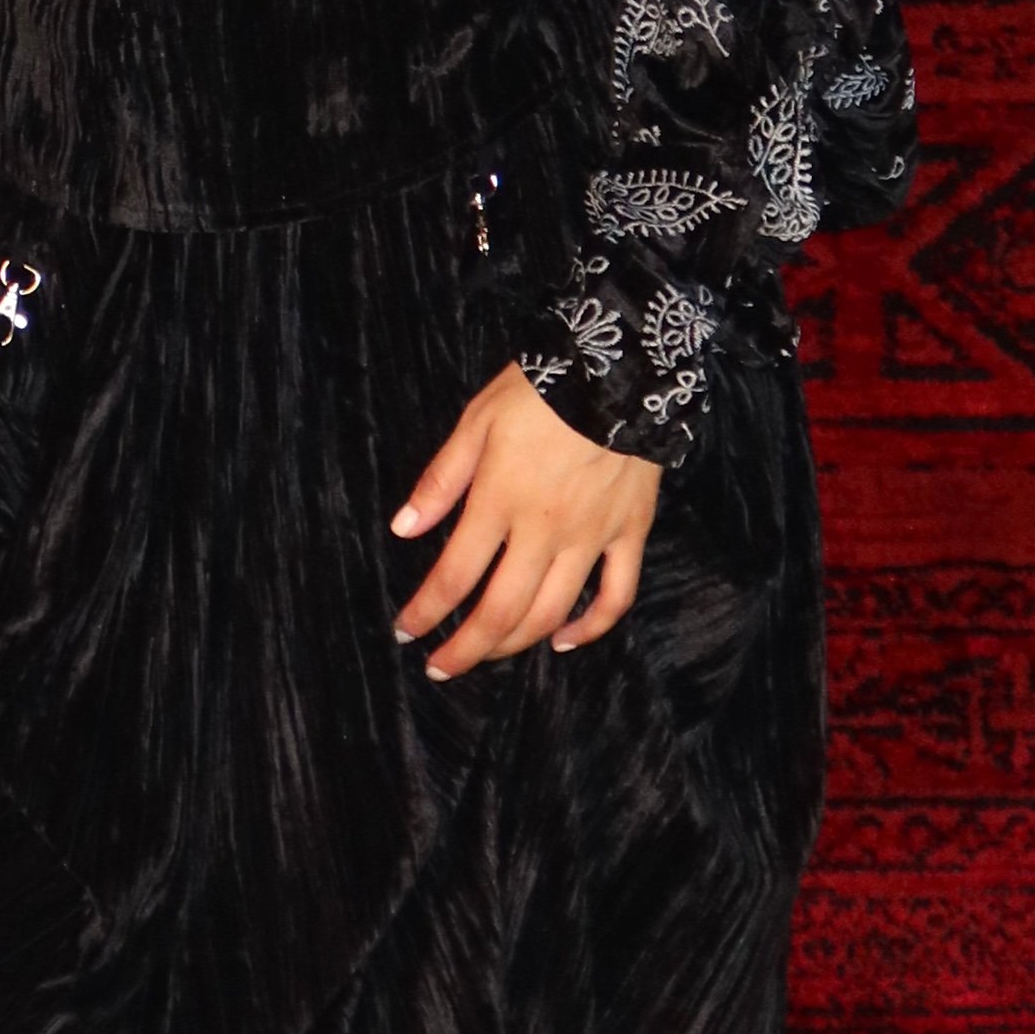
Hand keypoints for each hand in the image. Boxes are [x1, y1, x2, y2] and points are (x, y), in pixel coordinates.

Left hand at [391, 366, 661, 679]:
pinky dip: (590, 627)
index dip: (425, 612)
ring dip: (514, 645)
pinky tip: (562, 640)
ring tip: (487, 654)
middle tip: (441, 667)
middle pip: (500, 611)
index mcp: (500, 501)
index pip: (453, 576)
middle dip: (465, 648)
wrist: (624, 365)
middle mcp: (545, 530)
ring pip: (551, 612)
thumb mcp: (476, 421)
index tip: (404, 632)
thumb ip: (440, 480)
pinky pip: (615, 595)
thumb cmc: (541, 389)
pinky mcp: (630, 532)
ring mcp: (592, 536)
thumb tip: (404, 529)